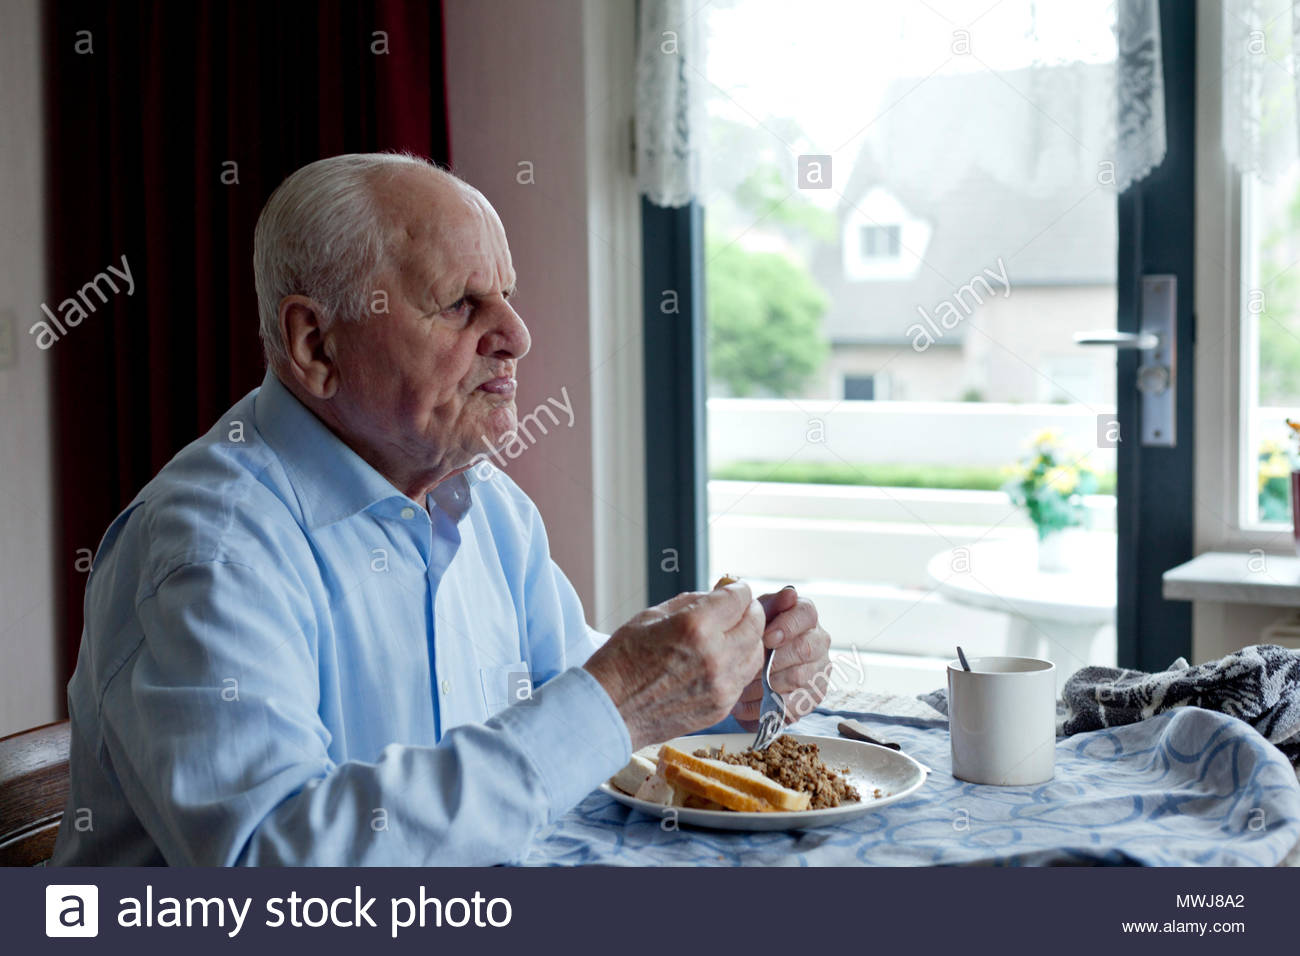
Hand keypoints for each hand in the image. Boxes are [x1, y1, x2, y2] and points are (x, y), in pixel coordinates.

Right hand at [583, 581, 765, 749]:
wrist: (610, 711)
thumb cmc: (623, 661)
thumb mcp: (652, 616)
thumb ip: (693, 602)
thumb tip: (720, 592)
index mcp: (696, 626)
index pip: (740, 598)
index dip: (737, 589)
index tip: (732, 589)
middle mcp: (715, 656)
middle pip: (756, 624)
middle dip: (748, 611)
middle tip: (735, 610)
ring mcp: (721, 685)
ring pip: (757, 653)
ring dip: (748, 639)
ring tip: (728, 636)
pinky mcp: (721, 707)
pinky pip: (744, 678)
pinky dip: (738, 665)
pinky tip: (719, 661)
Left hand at [730, 587, 832, 730]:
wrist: (740, 670)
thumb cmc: (749, 637)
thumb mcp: (752, 616)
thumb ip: (766, 603)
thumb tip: (789, 594)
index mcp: (805, 615)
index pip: (807, 613)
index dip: (788, 625)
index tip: (767, 638)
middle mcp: (818, 640)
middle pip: (807, 648)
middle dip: (775, 659)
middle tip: (752, 666)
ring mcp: (819, 669)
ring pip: (801, 677)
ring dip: (768, 683)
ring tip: (742, 687)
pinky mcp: (814, 696)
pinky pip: (797, 704)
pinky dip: (769, 705)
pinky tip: (748, 704)